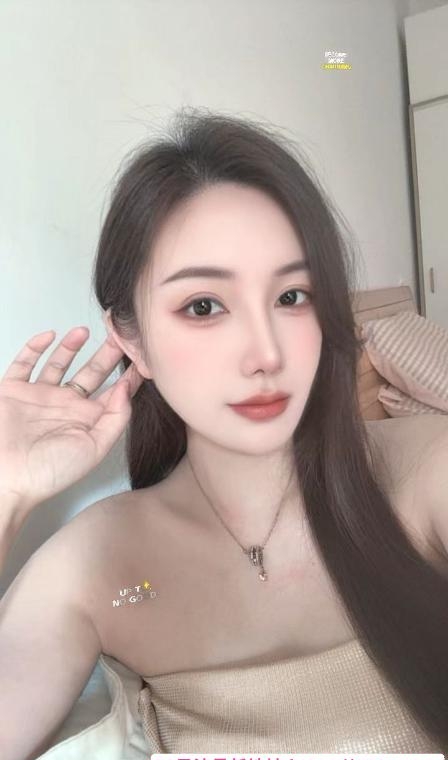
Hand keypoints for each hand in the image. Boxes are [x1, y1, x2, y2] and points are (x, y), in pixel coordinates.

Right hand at [0, 326, 143, 512]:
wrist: (4, 478)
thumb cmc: (49, 471)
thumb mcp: (94, 448)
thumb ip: (115, 418)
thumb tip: (127, 388)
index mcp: (86, 420)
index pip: (114, 393)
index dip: (129, 375)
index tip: (143, 354)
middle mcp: (65, 405)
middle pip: (91, 372)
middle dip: (107, 353)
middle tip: (120, 333)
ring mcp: (38, 396)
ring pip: (58, 363)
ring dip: (71, 346)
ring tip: (85, 330)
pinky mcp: (13, 390)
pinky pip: (24, 363)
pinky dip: (34, 348)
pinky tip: (48, 336)